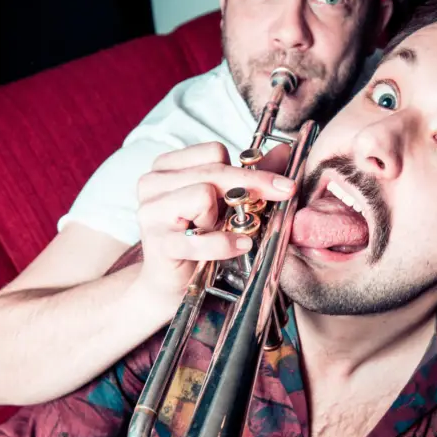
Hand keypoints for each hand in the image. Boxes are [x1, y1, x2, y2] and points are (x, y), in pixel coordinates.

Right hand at [134, 141, 294, 312]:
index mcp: (167, 167)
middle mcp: (153, 183)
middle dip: (254, 184)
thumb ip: (250, 178)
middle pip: (214, 171)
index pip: (214, 152)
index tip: (272, 184)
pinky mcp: (158, 242)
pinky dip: (223, 243)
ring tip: (219, 232)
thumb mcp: (225, 205)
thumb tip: (282, 151)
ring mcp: (151, 212)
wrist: (173, 285)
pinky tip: (240, 246)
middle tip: (286, 191)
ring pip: (203, 194)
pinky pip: (200, 237)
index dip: (247, 168)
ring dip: (222, 217)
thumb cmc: (198, 241)